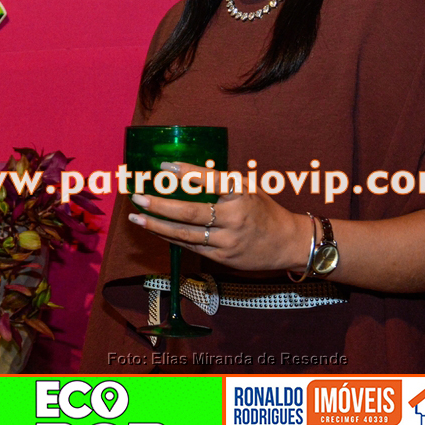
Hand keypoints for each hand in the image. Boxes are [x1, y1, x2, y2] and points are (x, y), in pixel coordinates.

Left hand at [127, 161, 308, 272]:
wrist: (287, 243)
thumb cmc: (264, 210)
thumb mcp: (249, 188)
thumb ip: (222, 183)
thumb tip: (184, 172)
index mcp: (241, 194)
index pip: (210, 180)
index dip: (186, 172)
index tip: (164, 166)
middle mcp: (234, 218)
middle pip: (190, 213)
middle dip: (160, 205)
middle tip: (138, 196)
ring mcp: (228, 241)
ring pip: (185, 234)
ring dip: (157, 225)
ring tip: (137, 217)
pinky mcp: (223, 258)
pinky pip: (191, 246)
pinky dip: (170, 238)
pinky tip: (155, 230)